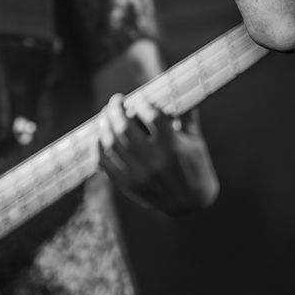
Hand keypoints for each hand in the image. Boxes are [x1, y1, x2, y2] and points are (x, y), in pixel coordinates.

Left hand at [95, 92, 214, 215]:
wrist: (191, 205)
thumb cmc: (195, 167)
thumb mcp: (195, 141)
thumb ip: (186, 115)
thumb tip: (181, 90)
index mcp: (173, 147)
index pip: (152, 116)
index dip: (142, 103)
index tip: (139, 99)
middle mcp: (154, 161)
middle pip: (125, 127)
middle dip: (116, 109)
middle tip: (115, 101)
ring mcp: (139, 174)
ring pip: (112, 143)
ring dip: (105, 125)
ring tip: (105, 115)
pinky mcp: (128, 185)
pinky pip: (105, 163)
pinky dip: (99, 147)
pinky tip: (99, 136)